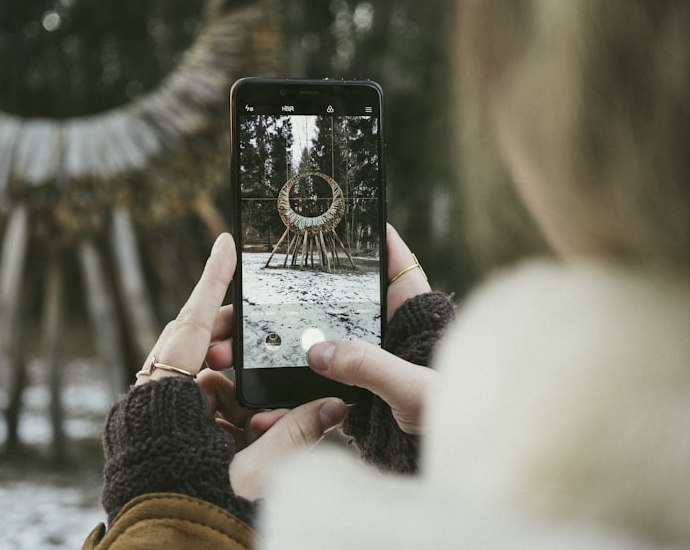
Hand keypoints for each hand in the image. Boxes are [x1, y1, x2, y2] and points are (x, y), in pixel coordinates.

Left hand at [137, 233, 345, 498]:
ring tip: (265, 389)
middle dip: (236, 334)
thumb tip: (338, 404)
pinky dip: (228, 403)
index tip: (224, 244)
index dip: (211, 281)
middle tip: (265, 322)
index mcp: (166, 396)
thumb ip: (296, 433)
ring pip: (203, 374)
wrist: (166, 542)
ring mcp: (159, 413)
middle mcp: (157, 397)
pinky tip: (253, 422)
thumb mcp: (254, 470)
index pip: (193, 324)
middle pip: (199, 344)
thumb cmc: (197, 504)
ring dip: (236, 377)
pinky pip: (200, 401)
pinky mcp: (167, 430)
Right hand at [202, 224, 435, 434]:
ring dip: (281, 346)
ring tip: (238, 348)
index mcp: (413, 317)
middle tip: (252, 292)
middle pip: (340, 299)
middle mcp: (389, 335)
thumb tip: (318, 352)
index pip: (394, 262)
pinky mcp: (355, 396)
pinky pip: (316, 387)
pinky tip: (262, 404)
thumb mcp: (414, 388)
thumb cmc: (452, 418)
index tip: (336, 217)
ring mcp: (370, 364)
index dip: (369, 237)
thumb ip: (370, 366)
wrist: (451, 473)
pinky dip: (289, 394)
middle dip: (294, 296)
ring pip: (320, 343)